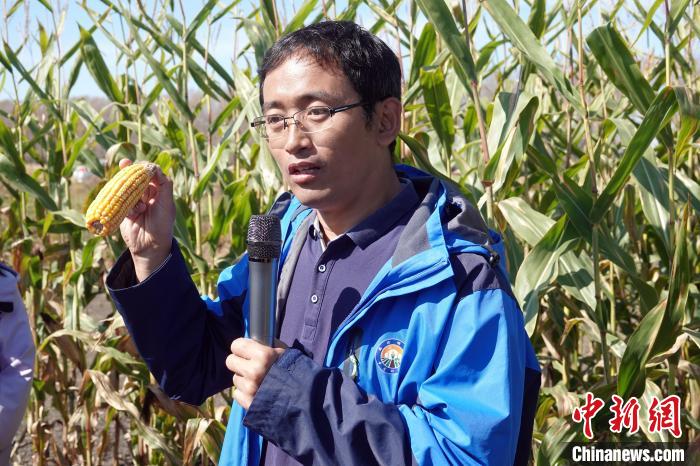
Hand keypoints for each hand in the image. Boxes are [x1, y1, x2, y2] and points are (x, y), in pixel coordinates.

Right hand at [118, 159, 175, 280]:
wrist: (150, 246)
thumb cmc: (162, 223)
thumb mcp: (166, 203)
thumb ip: (163, 184)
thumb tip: (155, 167)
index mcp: (159, 192)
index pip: (150, 175)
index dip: (145, 168)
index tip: (140, 165)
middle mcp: (147, 196)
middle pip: (136, 179)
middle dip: (131, 174)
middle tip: (125, 163)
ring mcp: (135, 203)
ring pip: (127, 189)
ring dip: (130, 193)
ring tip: (139, 204)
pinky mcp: (125, 212)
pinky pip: (120, 202)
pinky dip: (126, 206)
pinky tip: (135, 214)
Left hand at [226, 338, 286, 409]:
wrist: (303, 397)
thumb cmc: (293, 371)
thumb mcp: (283, 352)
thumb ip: (266, 346)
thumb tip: (252, 342)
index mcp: (263, 355)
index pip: (236, 345)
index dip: (241, 347)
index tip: (246, 350)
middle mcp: (254, 371)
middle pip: (230, 361)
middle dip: (239, 362)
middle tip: (250, 365)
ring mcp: (250, 388)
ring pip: (235, 378)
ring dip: (244, 379)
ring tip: (258, 381)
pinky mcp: (248, 403)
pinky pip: (237, 394)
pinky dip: (244, 393)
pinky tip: (257, 392)